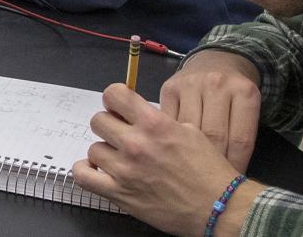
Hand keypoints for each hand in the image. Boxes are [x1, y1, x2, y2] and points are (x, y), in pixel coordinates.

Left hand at [73, 83, 260, 235]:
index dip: (114, 99)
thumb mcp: (190, 131)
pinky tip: (96, 170)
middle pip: (98, 121)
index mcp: (154, 124)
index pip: (114, 95)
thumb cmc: (209, 172)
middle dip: (109, 125)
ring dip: (105, 151)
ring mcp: (125, 169)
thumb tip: (138, 115)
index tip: (117, 106)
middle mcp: (136, 144)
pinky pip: (84, 176)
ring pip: (94, 148)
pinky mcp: (120, 193)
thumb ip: (160, 121)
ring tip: (119, 158)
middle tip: (120, 134)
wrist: (218, 206)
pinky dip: (86, 171)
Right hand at [159, 49, 263, 171]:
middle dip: (210, 165)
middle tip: (207, 182)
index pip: (240, 140)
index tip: (228, 184)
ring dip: (186, 154)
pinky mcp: (169, 87)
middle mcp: (218, 84)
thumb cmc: (234, 95)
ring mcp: (191, 84)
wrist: (217, 60)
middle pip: (213, 136)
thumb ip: (240, 137)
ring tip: (187, 170)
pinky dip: (170, 138)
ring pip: (188, 130)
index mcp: (245, 93)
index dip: (234, 166)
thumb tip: (228, 178)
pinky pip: (168, 121)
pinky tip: (172, 149)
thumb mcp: (247, 111)